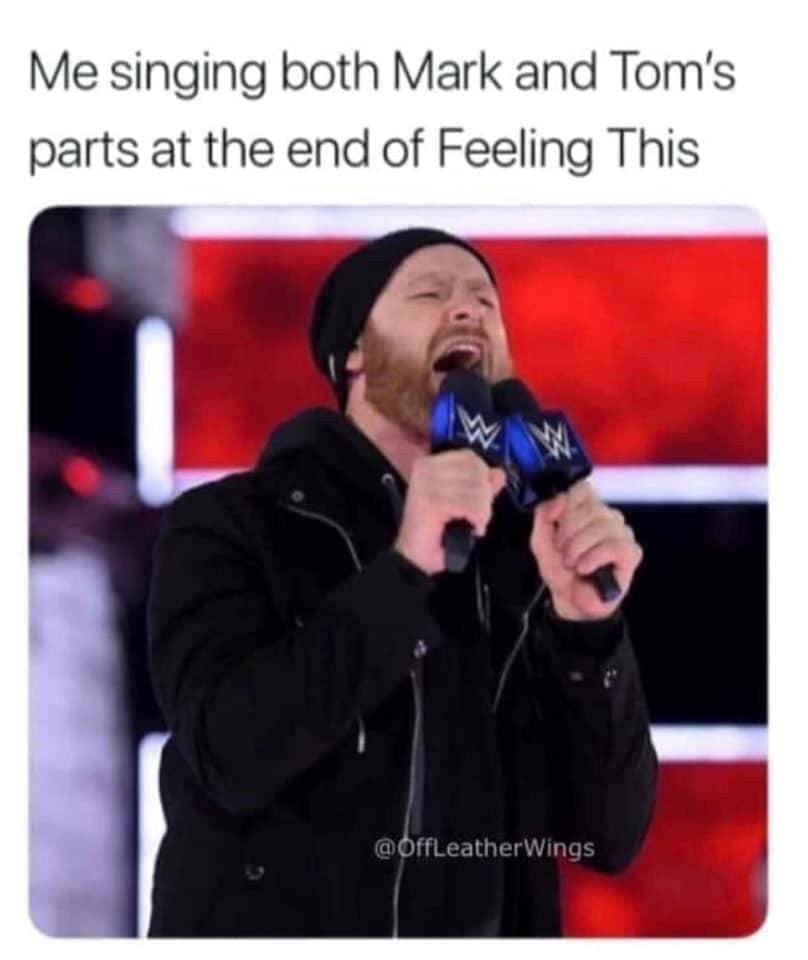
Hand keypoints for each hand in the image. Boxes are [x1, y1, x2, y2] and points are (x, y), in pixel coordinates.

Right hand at [394, 450, 505, 574]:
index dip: (482, 477)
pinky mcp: (430, 503)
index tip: (480, 497)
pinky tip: (471, 528)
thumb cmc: (435, 531)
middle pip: (476, 472)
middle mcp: (425, 470)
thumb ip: (481, 485)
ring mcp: (426, 486)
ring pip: (476, 490)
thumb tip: (498, 473)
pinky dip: (476, 520)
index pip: (469, 458)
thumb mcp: (462, 502)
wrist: (415, 557)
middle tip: (476, 515)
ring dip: (482, 512)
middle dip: (484, 498)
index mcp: (429, 464)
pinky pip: (470, 506)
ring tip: (473, 523)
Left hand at [529, 480, 642, 620]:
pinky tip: (585, 568)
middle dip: (568, 533)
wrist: (570, 601)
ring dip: (578, 548)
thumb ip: (544, 515)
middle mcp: (607, 516)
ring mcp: (622, 533)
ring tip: (572, 563)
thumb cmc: (561, 569)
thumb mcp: (541, 540)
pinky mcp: (631, 552)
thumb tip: (559, 499)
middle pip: (590, 508)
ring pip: (601, 526)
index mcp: (587, 508)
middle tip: (563, 553)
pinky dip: (594, 558)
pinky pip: (614, 546)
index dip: (566, 504)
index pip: (582, 488)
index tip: (555, 523)